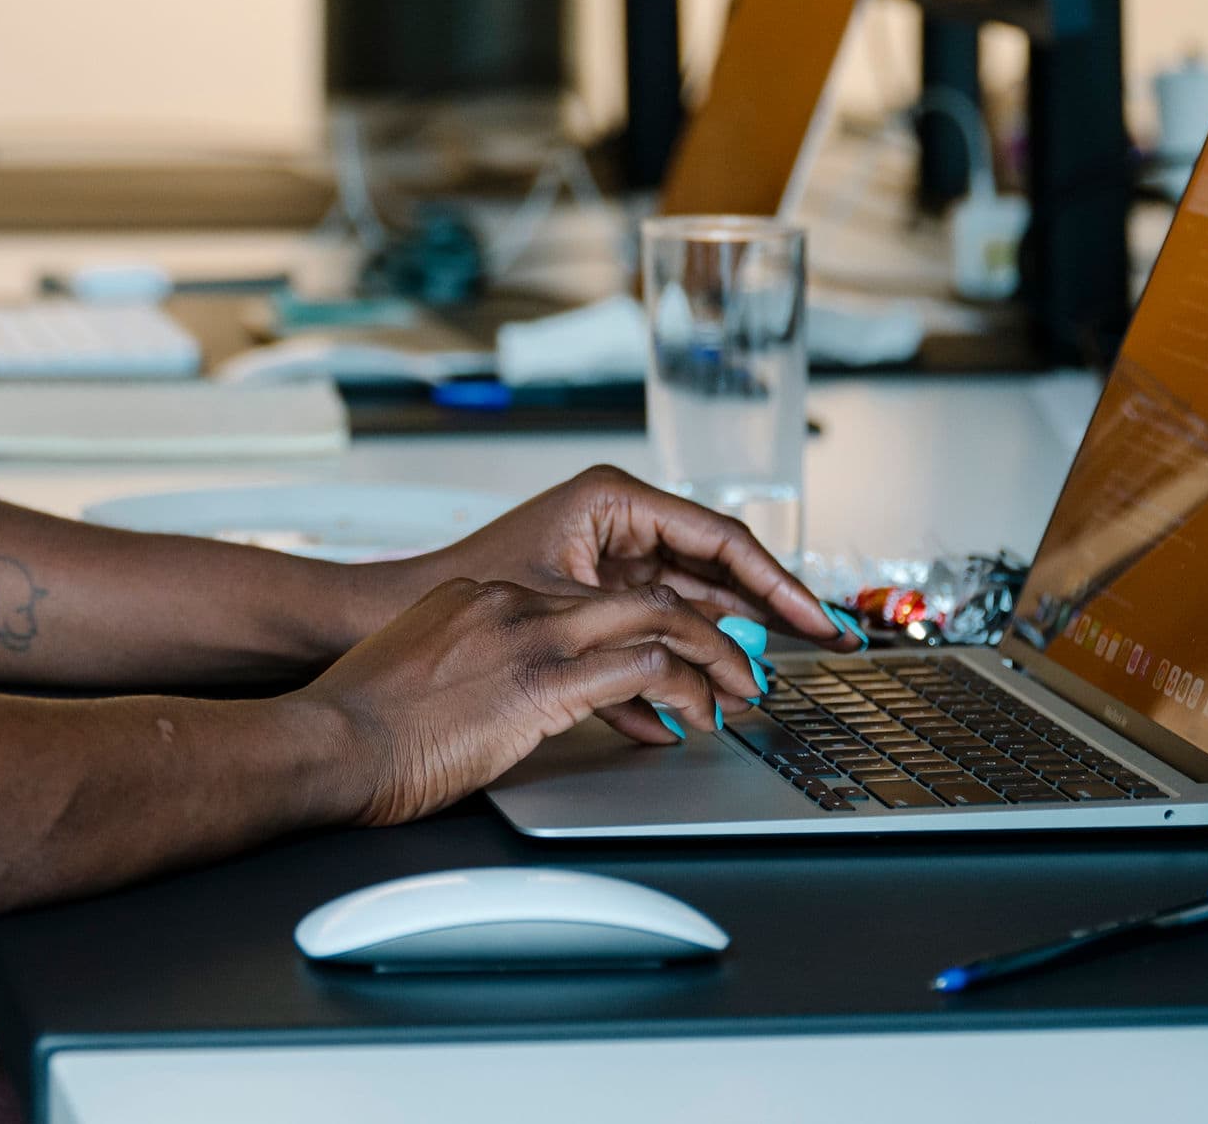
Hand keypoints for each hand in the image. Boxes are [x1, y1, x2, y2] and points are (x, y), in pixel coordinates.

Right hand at [295, 576, 768, 825]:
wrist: (330, 740)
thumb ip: (470, 669)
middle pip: (639, 593)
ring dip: (712, 656)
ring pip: (658, 621)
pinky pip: (644, 669)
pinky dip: (686, 689)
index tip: (671, 647)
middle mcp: (512, 603)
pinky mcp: (541, 681)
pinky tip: (700, 714)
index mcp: (483, 598)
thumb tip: (499, 700)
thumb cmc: (360, 727)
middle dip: (704, 625)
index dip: (647, 620)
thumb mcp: (420, 673)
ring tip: (739, 689)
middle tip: (736, 659)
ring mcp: (529, 636)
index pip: (589, 596)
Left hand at [355, 466, 846, 652]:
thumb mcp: (565, 610)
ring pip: (684, 606)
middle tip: (822, 648)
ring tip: (756, 691)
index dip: (778, 585)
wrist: (385, 620)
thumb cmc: (458, 592)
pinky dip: (669, 668)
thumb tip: (702, 672)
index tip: (816, 620)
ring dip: (719, 651)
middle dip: (764, 617)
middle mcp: (615, 523)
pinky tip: (692, 705)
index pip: (721, 540)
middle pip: (714, 572)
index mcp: (613, 501)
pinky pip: (646, 632)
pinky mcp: (587, 601)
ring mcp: (603, 560)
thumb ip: (639, 635)